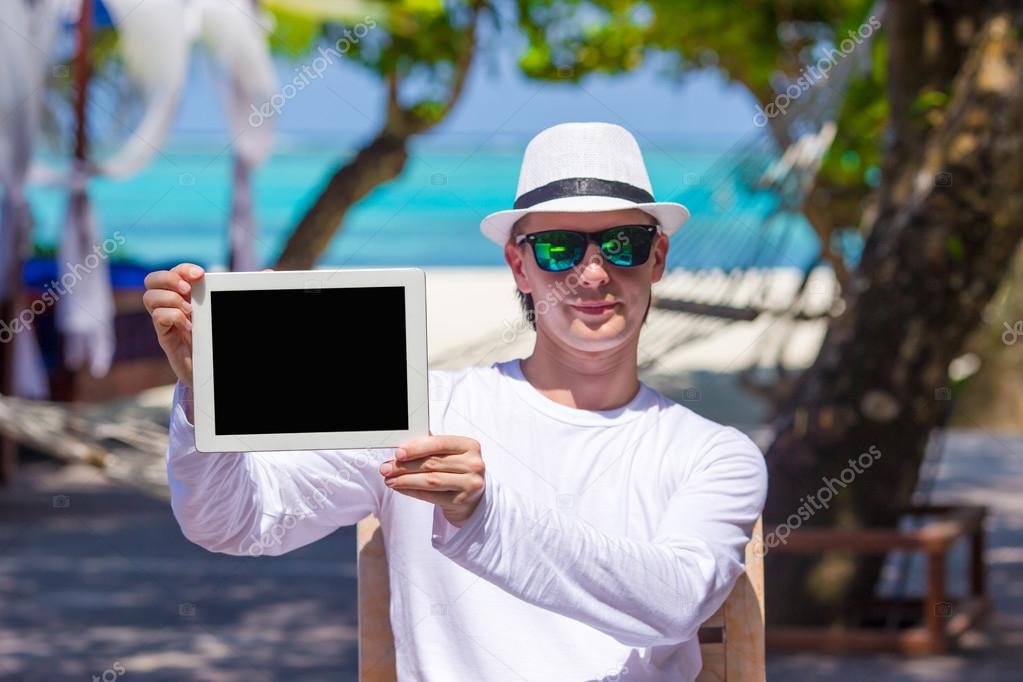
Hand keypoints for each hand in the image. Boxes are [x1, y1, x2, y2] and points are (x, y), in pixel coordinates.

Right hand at [144, 263, 272, 387]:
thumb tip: (269, 272)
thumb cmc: (221, 338)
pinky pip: (158, 318)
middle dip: (169, 279)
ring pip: (150, 297)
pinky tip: (189, 327)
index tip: (201, 275)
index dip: (183, 268)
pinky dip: (173, 317)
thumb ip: (246, 293)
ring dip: (171, 299)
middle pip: (152, 279)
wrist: (215, 372)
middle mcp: (174, 305)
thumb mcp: (232, 312)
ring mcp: (167, 321)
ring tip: (190, 311)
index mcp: (188, 295)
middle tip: (189, 290)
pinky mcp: (165, 337)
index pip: (175, 272)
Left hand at [380, 432, 485, 526]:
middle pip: (432, 463)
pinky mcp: (461, 501)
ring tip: (389, 479)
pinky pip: (431, 496)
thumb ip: (431, 446)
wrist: (472, 499)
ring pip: (430, 480)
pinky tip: (400, 488)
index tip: (398, 453)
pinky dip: (412, 491)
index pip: (440, 443)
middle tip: (386, 468)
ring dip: (405, 480)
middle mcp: (474, 464)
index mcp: (470, 446)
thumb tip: (402, 446)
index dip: (416, 448)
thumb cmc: (457, 471)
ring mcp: (470, 483)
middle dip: (405, 466)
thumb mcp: (449, 455)